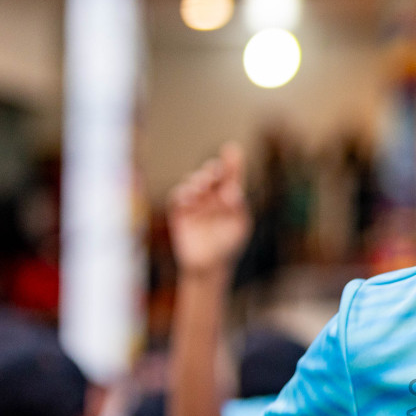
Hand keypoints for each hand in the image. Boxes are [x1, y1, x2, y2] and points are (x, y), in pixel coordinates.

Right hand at [168, 143, 252, 276]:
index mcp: (227, 195)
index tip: (232, 149)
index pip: (230, 176)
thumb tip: (234, 192)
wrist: (208, 265)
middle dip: (213, 171)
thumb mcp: (238, 226)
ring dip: (198, 181)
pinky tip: (190, 196)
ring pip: (193, 183)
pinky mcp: (179, 212)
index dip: (232, 162)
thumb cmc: (227, 244)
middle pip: (210, 175)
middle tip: (216, 171)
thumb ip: (238, 209)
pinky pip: (178, 198)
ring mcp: (194, 202)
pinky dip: (183, 194)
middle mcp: (210, 194)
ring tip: (203, 186)